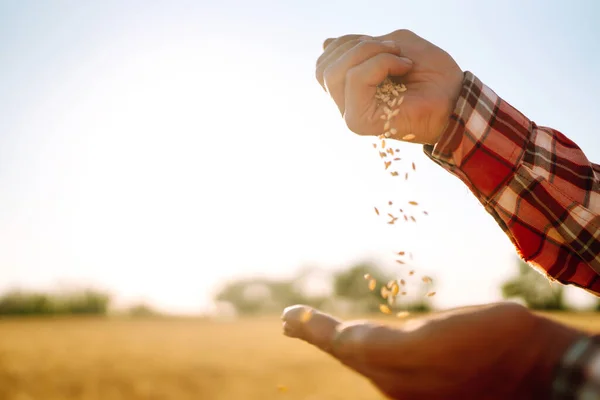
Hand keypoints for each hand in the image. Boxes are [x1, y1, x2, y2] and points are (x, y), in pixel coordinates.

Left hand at [282, 303, 583, 399]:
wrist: (539, 369)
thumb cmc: (490, 345)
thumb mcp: (429, 342)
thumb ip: (377, 347)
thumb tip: (343, 343)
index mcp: (390, 366)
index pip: (340, 344)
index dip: (312, 328)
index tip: (288, 316)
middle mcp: (394, 380)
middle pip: (346, 353)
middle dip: (318, 335)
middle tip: (292, 321)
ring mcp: (412, 383)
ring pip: (364, 358)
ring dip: (339, 342)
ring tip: (318, 328)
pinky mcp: (430, 382)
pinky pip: (386, 362)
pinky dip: (366, 348)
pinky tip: (364, 344)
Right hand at [315, 30, 463, 144]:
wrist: (456, 98)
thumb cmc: (432, 75)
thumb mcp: (394, 45)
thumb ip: (361, 44)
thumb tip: (326, 43)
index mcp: (350, 88)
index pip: (325, 61)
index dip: (350, 42)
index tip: (387, 46)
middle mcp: (346, 104)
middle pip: (323, 67)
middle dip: (358, 46)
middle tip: (394, 49)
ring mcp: (350, 114)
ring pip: (334, 72)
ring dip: (370, 53)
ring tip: (399, 58)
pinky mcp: (359, 122)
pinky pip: (355, 80)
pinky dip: (381, 64)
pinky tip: (404, 68)